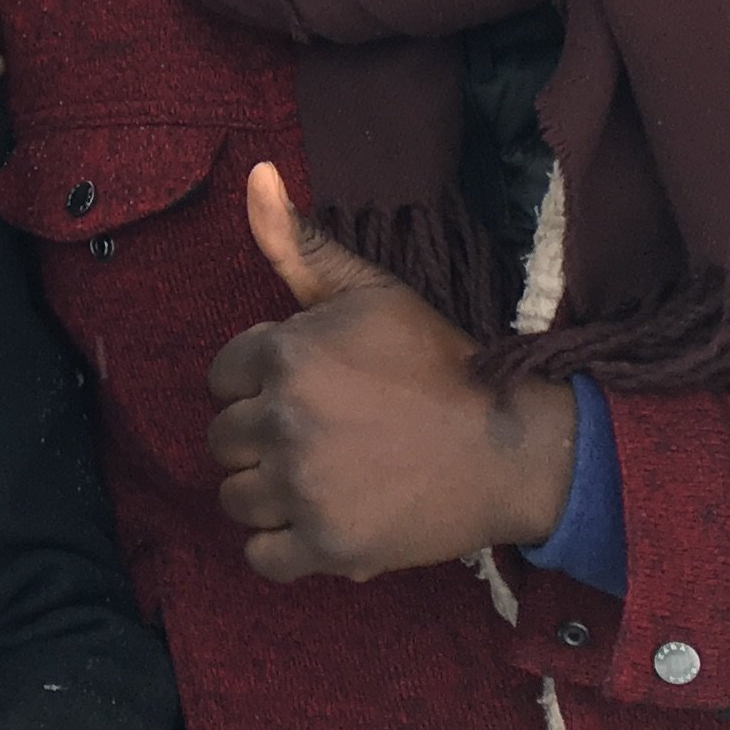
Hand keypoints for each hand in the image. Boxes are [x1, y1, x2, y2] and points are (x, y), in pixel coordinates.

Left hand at [204, 163, 575, 583]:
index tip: (310, 392)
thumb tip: (255, 173)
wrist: (508, 446)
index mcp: (282, 353)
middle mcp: (282, 419)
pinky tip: (321, 522)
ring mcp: (302, 486)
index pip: (221, 378)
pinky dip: (283, 547)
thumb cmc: (438, 362)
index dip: (261, 385)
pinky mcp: (326, 544)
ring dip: (269, 494)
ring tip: (323, 479)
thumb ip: (300, 243)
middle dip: (262, 439)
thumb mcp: (371, 292)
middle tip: (322, 438)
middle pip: (222, 440)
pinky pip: (261, 556)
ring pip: (234, 498)